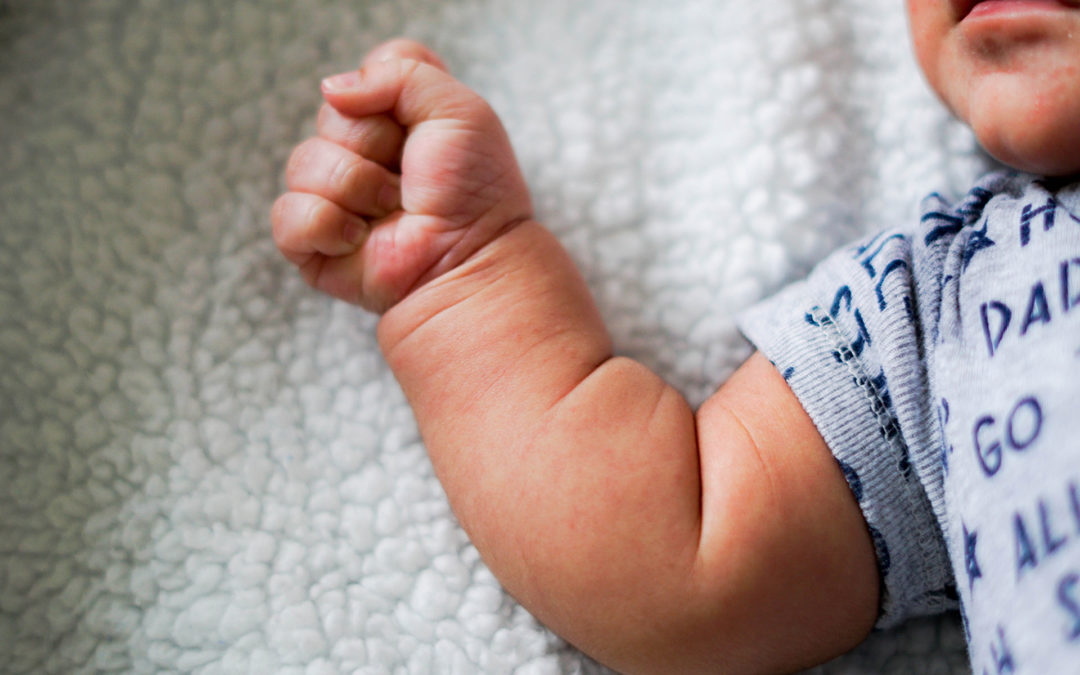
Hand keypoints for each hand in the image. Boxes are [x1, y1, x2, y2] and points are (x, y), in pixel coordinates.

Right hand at [272, 40, 532, 311]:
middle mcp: (363, 150)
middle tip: (409, 177)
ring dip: (357, 187)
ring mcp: (334, 195)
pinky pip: (288, 214)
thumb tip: (330, 90)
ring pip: (304, 162)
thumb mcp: (458, 110)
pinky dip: (327, 225)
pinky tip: (360, 240)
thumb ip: (400, 71)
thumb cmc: (474, 190)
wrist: (471, 258)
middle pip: (332, 113)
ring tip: (392, 210)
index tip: (422, 124)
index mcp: (399, 116)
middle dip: (373, 144)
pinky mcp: (314, 241)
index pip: (368, 69)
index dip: (390, 91)